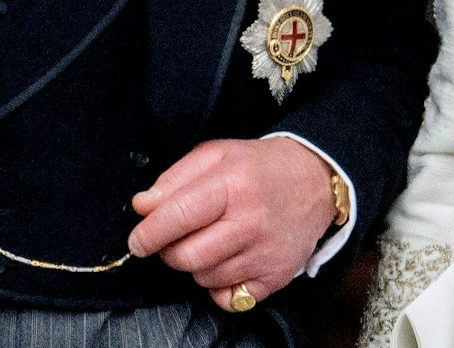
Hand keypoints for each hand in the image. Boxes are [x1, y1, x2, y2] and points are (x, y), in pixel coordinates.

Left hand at [127, 137, 338, 310]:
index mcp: (233, 183)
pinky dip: (219, 287)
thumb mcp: (217, 154)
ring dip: (196, 265)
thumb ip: (174, 178)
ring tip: (210, 241)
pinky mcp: (275, 276)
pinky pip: (229, 299)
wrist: (316, 180)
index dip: (148, 233)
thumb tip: (142, 207)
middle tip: (175, 238)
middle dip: (169, 251)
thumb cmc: (260, 167)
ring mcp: (264, 253)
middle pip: (187, 256)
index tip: (137, 240)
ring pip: (204, 278)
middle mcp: (250, 221)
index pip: (177, 216)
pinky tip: (227, 263)